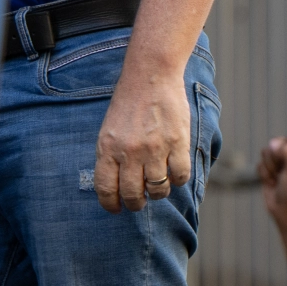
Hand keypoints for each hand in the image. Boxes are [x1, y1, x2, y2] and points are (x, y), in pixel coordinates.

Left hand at [96, 57, 192, 212]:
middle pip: (133, 195)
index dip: (111, 205)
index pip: (106, 189)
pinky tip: (175, 171)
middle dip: (136, 203)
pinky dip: (178, 180)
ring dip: (158, 193)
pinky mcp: (177, 143)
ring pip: (158, 189)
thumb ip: (111, 156)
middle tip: (140, 200)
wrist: (150, 76)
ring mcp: (154, 148)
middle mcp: (129, 152)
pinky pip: (180, 176)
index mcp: (107, 148)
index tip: (116, 209)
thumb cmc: (129, 104)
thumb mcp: (109, 130)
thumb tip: (116, 187)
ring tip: (158, 184)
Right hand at [254, 136, 286, 220]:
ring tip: (277, 179)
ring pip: (265, 153)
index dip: (283, 150)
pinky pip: (259, 164)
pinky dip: (264, 175)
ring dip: (269, 168)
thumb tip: (272, 143)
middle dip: (274, 160)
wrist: (285, 211)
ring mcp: (280, 163)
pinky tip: (272, 183)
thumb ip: (286, 150)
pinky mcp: (269, 171)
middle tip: (281, 173)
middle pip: (274, 145)